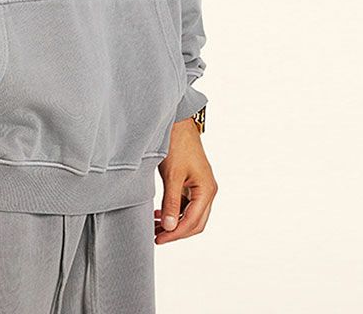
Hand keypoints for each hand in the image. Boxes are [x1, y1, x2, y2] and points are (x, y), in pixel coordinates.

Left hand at [154, 118, 217, 243]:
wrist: (177, 122)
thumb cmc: (177, 144)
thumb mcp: (172, 175)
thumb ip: (172, 202)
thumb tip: (170, 227)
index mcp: (207, 190)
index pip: (193, 222)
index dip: (175, 233)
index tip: (159, 239)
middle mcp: (207, 190)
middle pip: (195, 222)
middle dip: (176, 232)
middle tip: (157, 237)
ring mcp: (201, 186)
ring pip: (190, 214)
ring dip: (174, 223)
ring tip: (155, 227)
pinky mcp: (193, 182)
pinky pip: (186, 204)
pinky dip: (174, 211)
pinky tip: (160, 214)